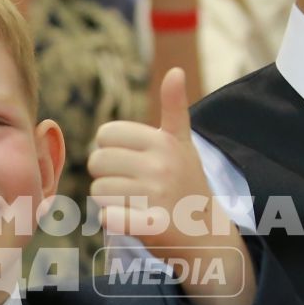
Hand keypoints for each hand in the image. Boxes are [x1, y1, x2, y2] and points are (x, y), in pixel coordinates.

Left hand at [90, 69, 219, 247]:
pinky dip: (112, 220)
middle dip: (106, 175)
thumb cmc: (187, 183)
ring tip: (135, 203)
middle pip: (97, 162)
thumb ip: (174, 107)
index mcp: (163, 141)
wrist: (206, 235)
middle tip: (130, 185)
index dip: (110, 149)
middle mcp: (160, 166)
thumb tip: (175, 69)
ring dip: (110, 199)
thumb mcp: (183, 142)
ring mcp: (156, 196)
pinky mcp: (150, 226)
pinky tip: (130, 220)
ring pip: (98, 191)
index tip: (130, 161)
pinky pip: (107, 217)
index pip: (105, 134)